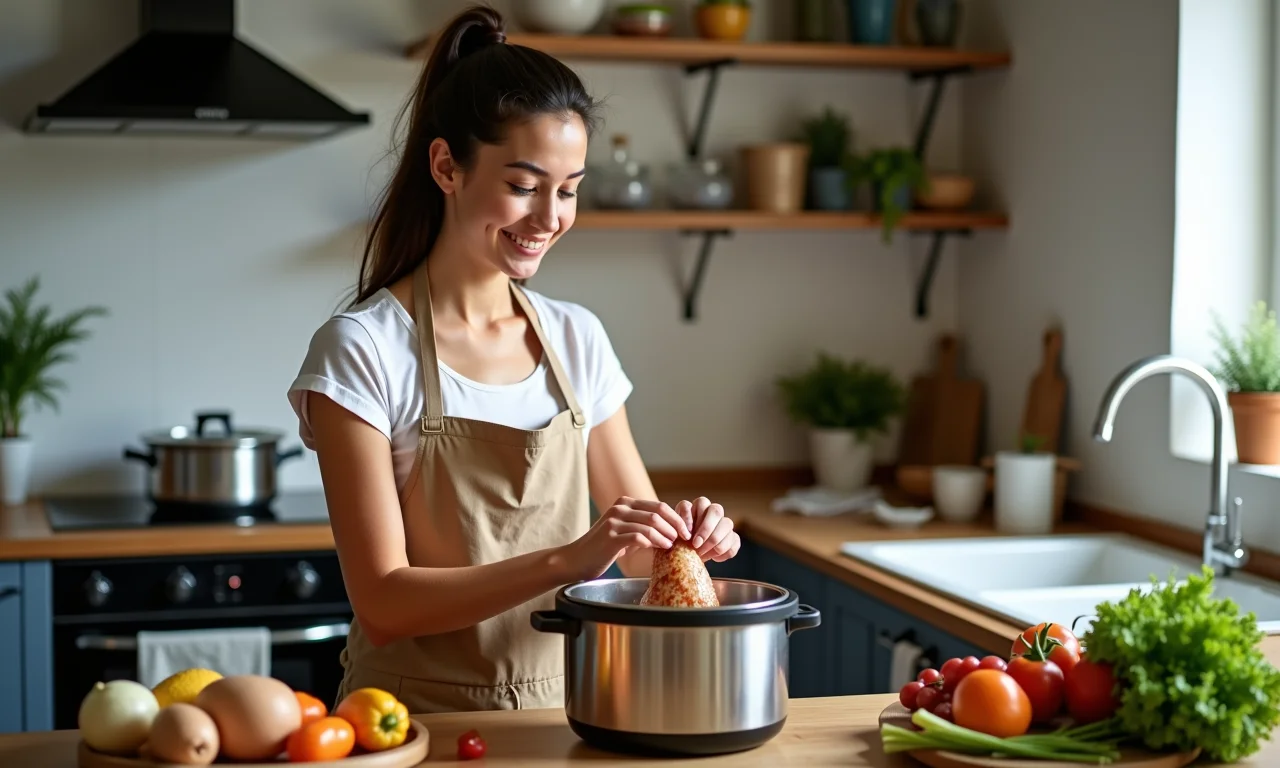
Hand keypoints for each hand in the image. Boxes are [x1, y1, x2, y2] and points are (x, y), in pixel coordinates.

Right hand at [555, 497, 691, 581]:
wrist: (576, 560)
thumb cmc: (602, 549)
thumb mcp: (624, 532)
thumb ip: (642, 527)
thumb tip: (670, 531)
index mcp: (625, 503)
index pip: (658, 506)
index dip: (676, 518)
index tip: (686, 530)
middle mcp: (620, 508)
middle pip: (657, 512)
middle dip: (675, 525)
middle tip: (685, 538)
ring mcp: (614, 521)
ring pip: (650, 523)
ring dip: (666, 535)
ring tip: (673, 544)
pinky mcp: (611, 536)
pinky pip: (639, 537)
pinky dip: (654, 542)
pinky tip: (661, 549)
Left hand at [678, 497, 739, 562]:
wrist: (690, 555)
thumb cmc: (680, 542)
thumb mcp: (675, 535)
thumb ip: (679, 530)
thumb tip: (686, 534)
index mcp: (699, 506)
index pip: (700, 503)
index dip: (692, 518)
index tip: (686, 535)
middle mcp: (713, 511)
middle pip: (716, 510)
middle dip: (706, 529)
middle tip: (696, 545)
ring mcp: (725, 523)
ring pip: (727, 524)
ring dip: (715, 542)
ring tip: (702, 555)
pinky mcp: (733, 537)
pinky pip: (735, 541)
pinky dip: (725, 552)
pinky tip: (715, 558)